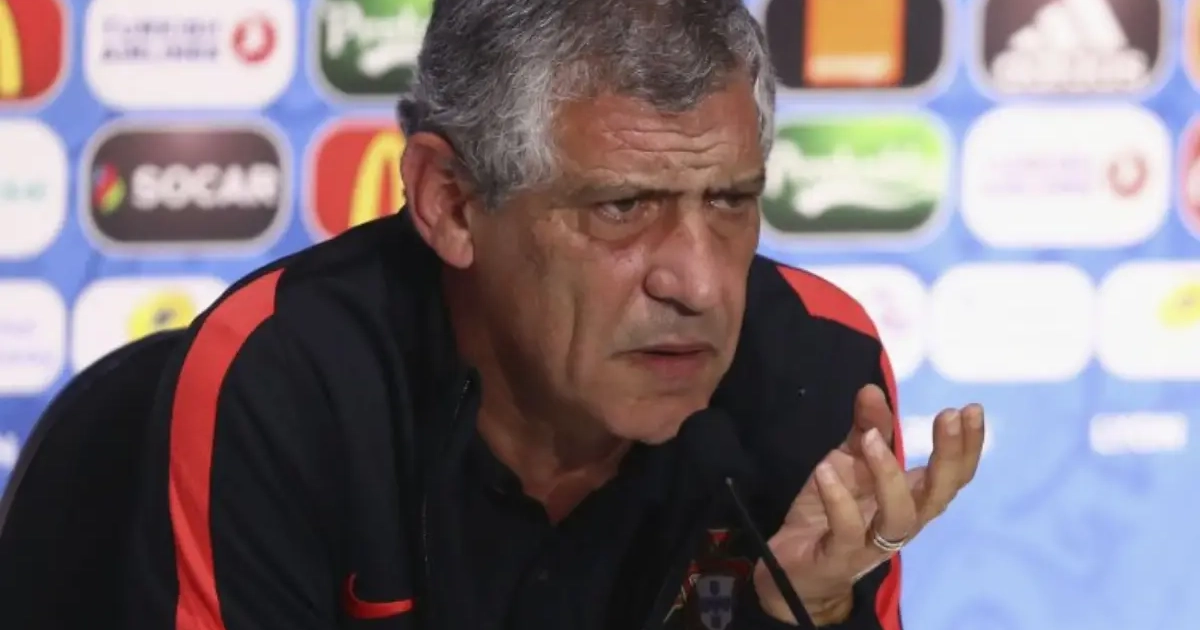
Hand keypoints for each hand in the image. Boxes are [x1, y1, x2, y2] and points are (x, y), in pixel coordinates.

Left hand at [753, 384, 985, 624]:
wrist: (793, 566)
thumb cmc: (831, 510)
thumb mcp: (848, 462)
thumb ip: (865, 429)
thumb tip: (873, 389)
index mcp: (912, 499)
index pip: (953, 475)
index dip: (967, 446)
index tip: (971, 409)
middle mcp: (902, 523)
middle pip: (940, 495)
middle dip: (949, 455)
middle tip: (947, 416)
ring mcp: (872, 544)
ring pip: (899, 516)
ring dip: (889, 473)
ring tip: (870, 438)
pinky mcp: (839, 557)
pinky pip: (846, 530)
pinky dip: (838, 499)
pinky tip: (826, 470)